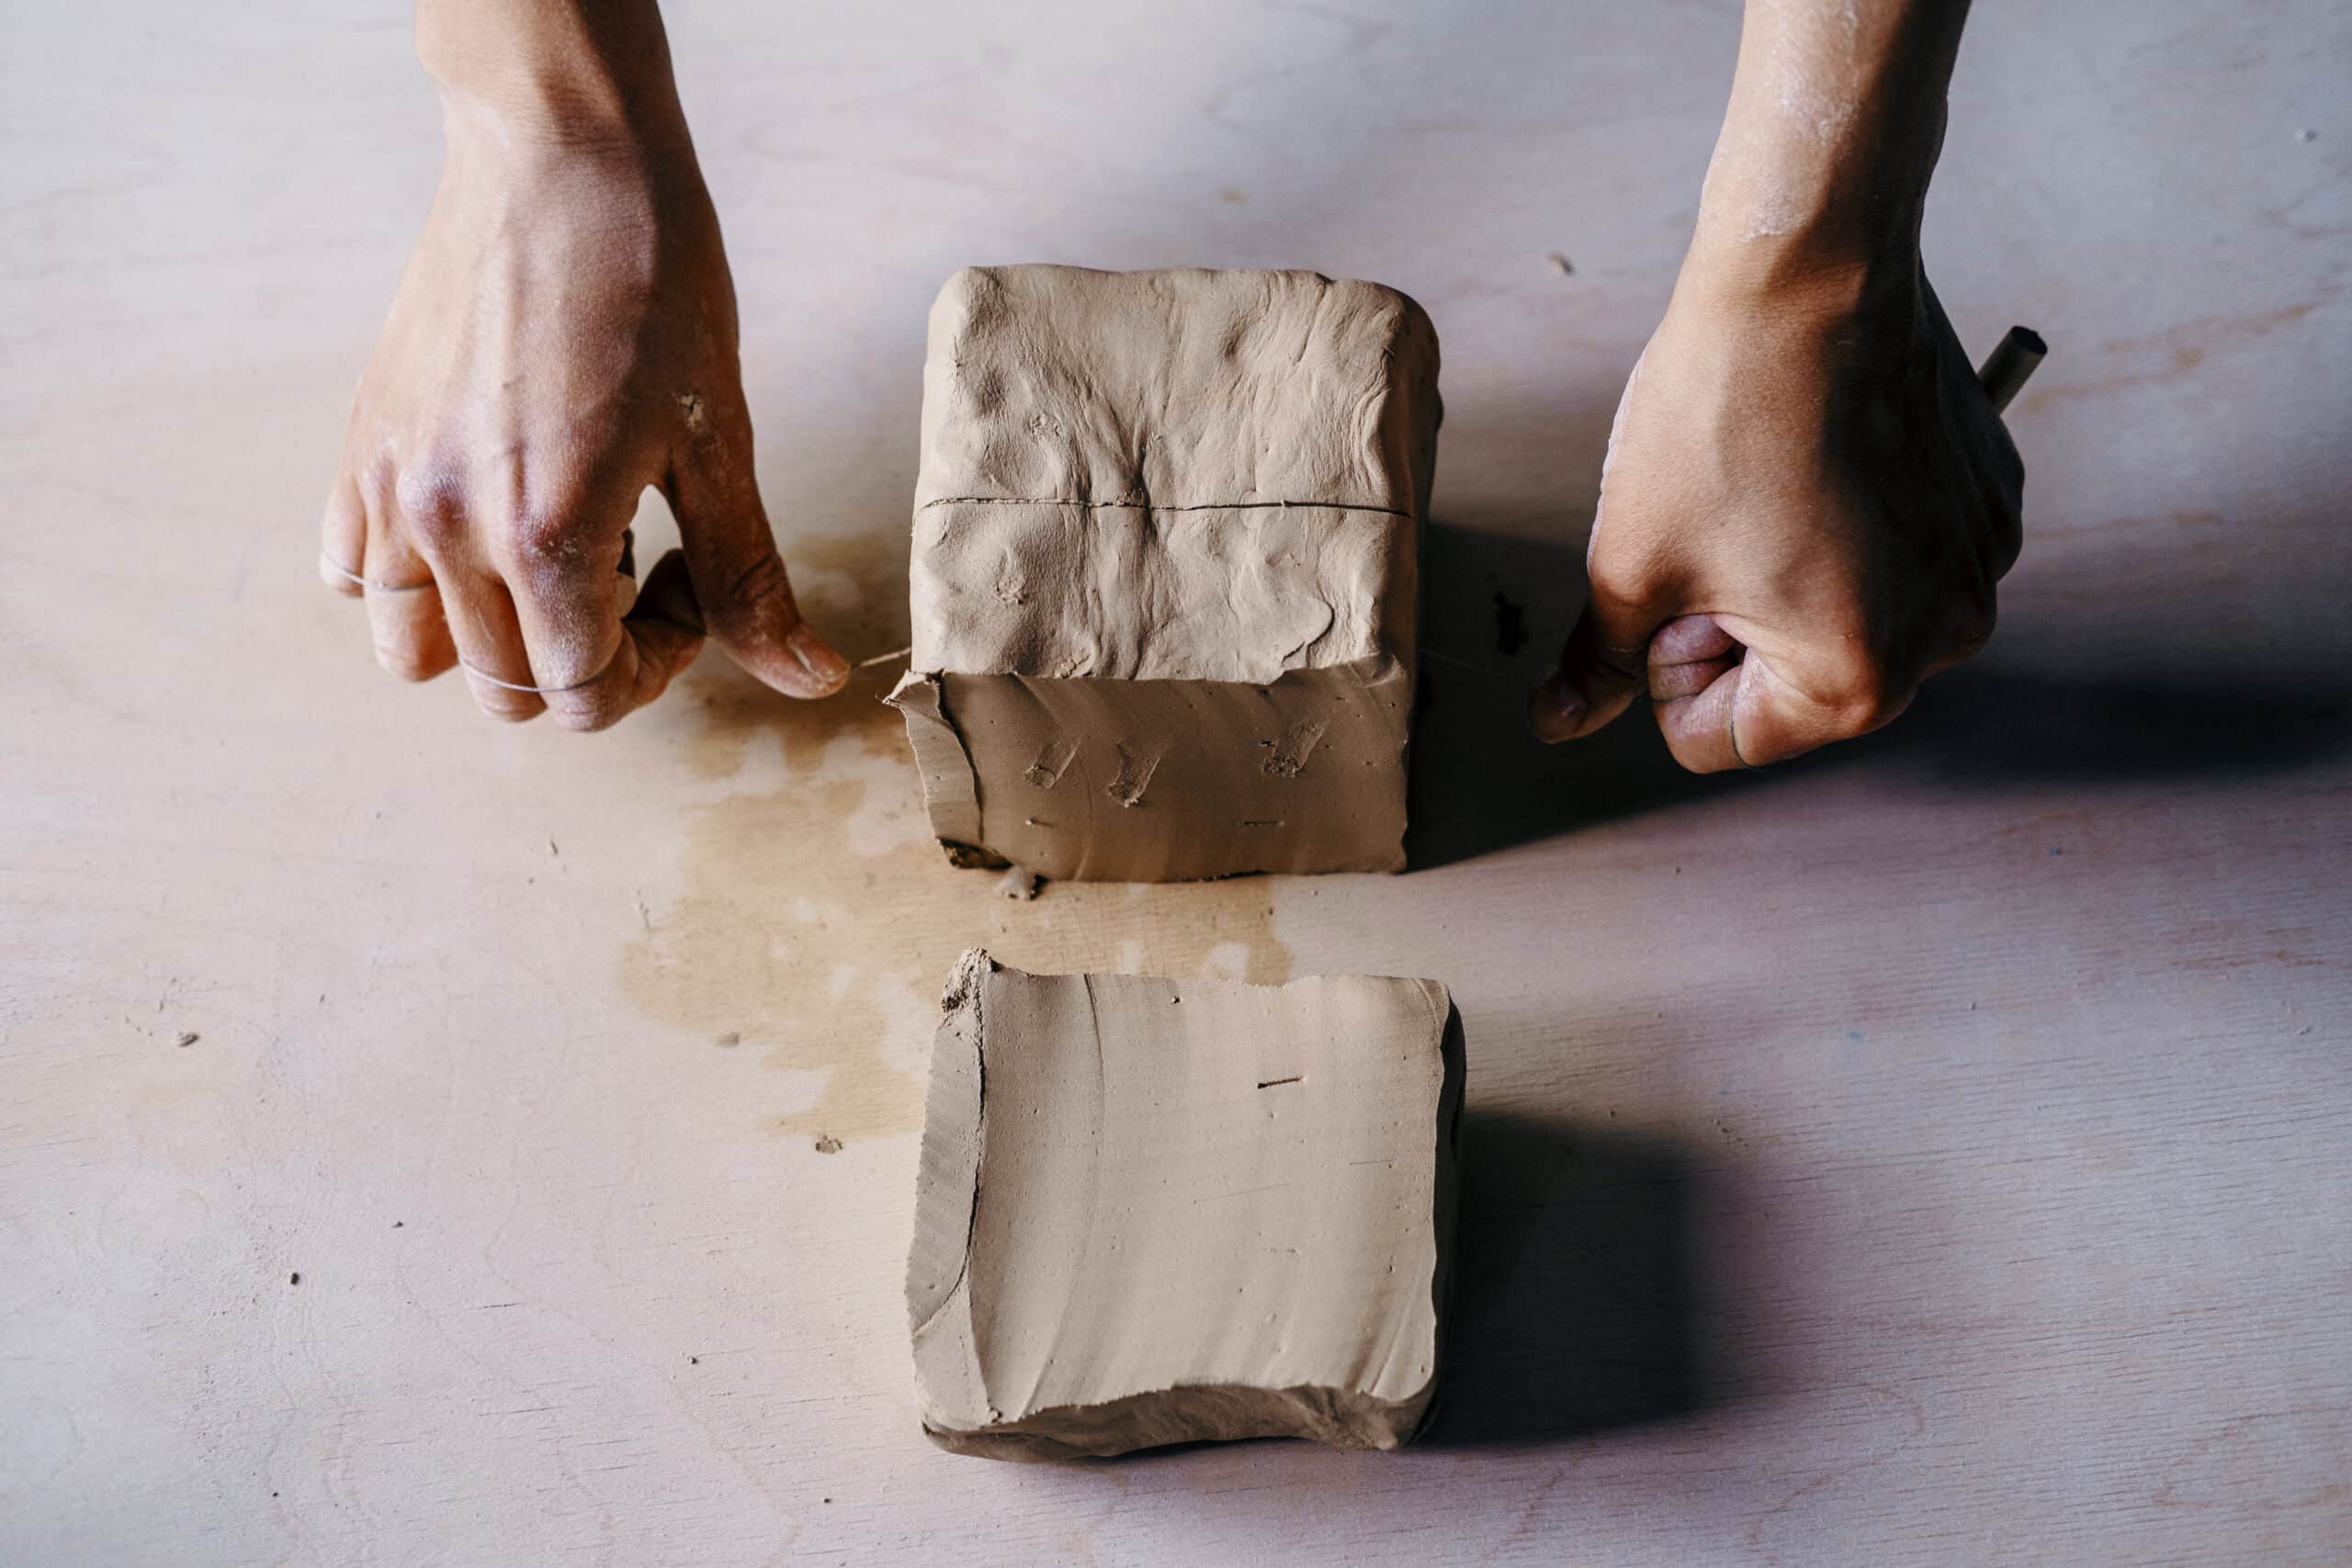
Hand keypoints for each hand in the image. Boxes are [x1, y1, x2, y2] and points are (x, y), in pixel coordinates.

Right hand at [320, 81, 846, 727]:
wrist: (561, 157)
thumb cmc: (653, 282)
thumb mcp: (720, 443)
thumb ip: (747, 578)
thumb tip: (809, 678)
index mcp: (545, 536)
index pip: (582, 695)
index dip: (653, 666)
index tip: (682, 589)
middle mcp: (448, 526)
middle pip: (504, 687)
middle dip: (586, 654)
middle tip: (636, 564)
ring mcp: (393, 486)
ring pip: (413, 648)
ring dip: (492, 633)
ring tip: (553, 545)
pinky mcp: (365, 442)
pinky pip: (354, 568)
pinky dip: (414, 578)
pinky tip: (485, 513)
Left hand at [1531, 256, 2020, 770]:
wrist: (1809, 271)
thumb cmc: (1718, 417)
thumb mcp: (1629, 564)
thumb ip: (1602, 665)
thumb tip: (1557, 725)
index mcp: (1860, 682)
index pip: (1713, 738)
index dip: (1666, 663)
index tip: (1681, 572)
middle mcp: (1946, 638)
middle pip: (1786, 688)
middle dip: (1732, 624)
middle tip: (1722, 521)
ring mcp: (1981, 566)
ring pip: (1837, 618)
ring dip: (1784, 574)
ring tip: (1768, 482)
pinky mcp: (1991, 500)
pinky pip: (1891, 554)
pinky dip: (1843, 524)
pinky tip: (1819, 450)